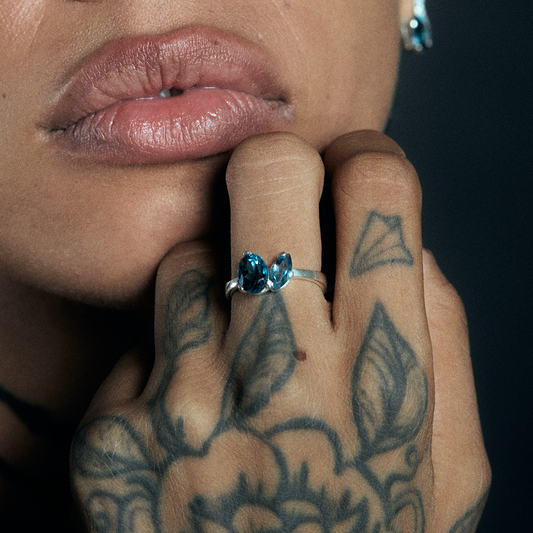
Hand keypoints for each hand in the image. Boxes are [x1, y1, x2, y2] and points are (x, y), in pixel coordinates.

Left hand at [70, 131, 489, 532]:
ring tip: (239, 346)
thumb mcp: (448, 464)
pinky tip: (195, 409)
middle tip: (282, 191)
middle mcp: (282, 374)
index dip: (369, 161)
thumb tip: (405, 246)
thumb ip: (440, 342)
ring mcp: (186, 401)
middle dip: (280, 165)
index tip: (356, 171)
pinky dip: (171, 352)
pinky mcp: (113, 433)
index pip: (376, 192)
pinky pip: (142, 336)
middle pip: (267, 176)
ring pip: (188, 254)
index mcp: (383, 374)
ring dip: (218, 280)